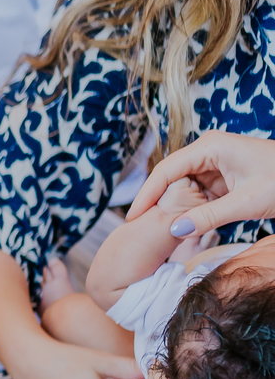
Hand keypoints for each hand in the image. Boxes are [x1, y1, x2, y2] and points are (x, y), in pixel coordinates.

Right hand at [127, 132, 274, 239]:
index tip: (132, 218)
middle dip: (158, 203)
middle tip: (142, 229)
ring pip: (184, 189)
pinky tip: (185, 226)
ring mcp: (215, 164)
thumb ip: (208, 216)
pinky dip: (193, 210)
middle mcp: (208, 151)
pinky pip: (199, 195)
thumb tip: (173, 230)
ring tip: (161, 231)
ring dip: (176, 209)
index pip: (166, 170)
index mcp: (210, 147)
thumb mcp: (246, 202)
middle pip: (171, 178)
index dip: (146, 195)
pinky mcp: (223, 178)